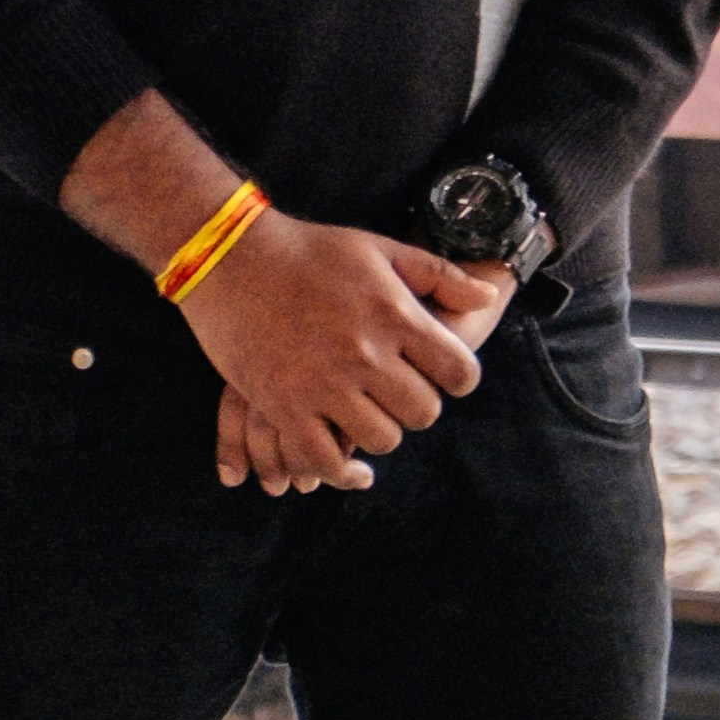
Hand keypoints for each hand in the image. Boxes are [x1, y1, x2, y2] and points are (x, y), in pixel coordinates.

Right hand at [181, 213, 498, 489]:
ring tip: (368, 414)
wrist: (231, 258)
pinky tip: (349, 463)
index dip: (458, 378)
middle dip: (418, 405)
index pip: (458, 372)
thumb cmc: (310, 250)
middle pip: (424, 413)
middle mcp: (364, 353)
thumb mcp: (379, 248)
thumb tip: (488, 299)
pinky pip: (327, 461)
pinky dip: (342, 470)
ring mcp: (323, 383)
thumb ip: (439, 275)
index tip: (442, 374)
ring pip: (383, 439)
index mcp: (394, 314)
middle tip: (399, 392)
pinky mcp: (285, 407)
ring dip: (381, 431)